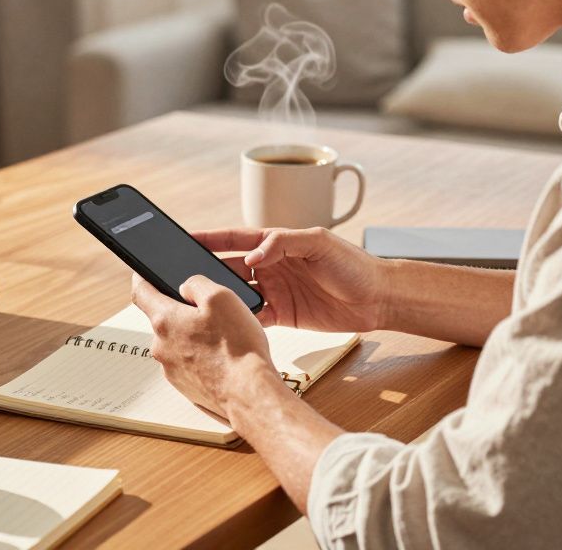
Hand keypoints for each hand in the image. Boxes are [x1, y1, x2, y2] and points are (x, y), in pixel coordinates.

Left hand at [130, 273, 275, 415]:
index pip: (141, 292)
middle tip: (210, 314)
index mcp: (165, 321)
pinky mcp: (185, 386)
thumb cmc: (237, 347)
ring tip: (223, 341)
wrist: (249, 394)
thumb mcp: (222, 297)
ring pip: (178, 343)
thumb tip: (186, 287)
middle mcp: (161, 346)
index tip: (142, 274)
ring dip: (193, 337)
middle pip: (164, 320)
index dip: (141, 278)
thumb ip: (197, 284)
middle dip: (182, 314)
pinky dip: (201, 358)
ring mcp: (171, 369)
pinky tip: (223, 359)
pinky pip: (188, 364)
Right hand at [194, 227, 387, 332]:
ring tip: (199, 302)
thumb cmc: (353, 264)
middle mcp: (271, 265)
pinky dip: (240, 320)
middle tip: (184, 277)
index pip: (235, 238)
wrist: (378, 298)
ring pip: (238, 293)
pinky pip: (254, 317)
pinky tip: (228, 324)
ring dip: (221, 297)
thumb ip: (283, 243)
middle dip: (206, 270)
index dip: (209, 238)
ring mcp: (275, 290)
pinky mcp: (282, 314)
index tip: (184, 238)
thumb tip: (252, 256)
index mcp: (276, 243)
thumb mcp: (319, 243)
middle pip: (229, 267)